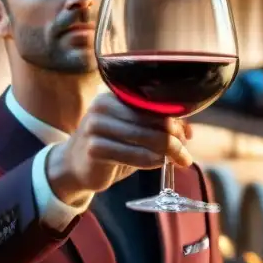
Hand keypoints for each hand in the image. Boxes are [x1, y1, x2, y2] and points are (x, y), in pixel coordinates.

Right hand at [46, 91, 193, 204]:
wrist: (73, 166)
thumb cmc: (108, 146)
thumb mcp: (131, 132)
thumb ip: (156, 127)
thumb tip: (188, 131)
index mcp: (112, 96)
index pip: (152, 104)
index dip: (174, 120)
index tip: (187, 135)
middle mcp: (102, 107)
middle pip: (151, 120)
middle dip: (174, 139)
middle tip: (185, 154)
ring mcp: (96, 127)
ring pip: (146, 138)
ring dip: (168, 152)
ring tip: (179, 161)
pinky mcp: (95, 149)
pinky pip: (134, 155)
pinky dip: (152, 161)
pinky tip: (159, 164)